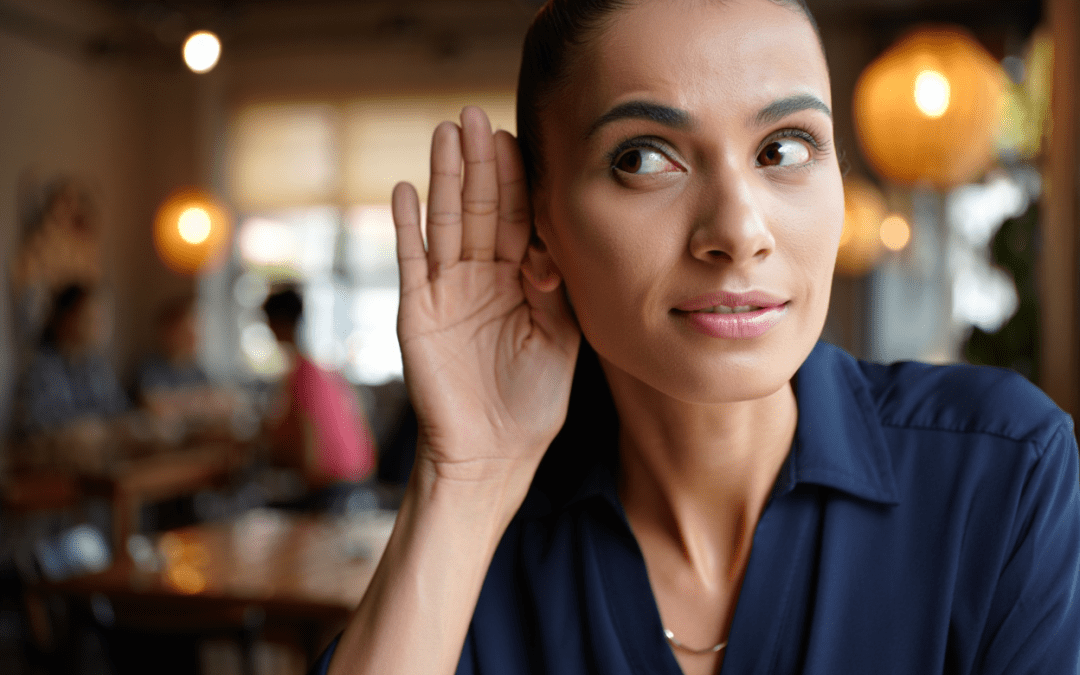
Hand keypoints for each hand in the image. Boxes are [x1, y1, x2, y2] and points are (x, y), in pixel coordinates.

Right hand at [393, 106, 579, 485]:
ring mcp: (448, 291)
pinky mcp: (418, 311)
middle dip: (479, 163)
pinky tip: (406, 189)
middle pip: (479, 208)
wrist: (493, 452)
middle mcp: (482, 278)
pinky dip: (408, 227)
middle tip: (475, 116)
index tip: (518, 140)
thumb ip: (556, 286)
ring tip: (444, 134)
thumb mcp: (560, 337)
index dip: (517, 181)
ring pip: (446, 223)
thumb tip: (547, 243)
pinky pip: (412, 261)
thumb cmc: (532, 401)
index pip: (516, 218)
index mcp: (520, 281)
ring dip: (444, 178)